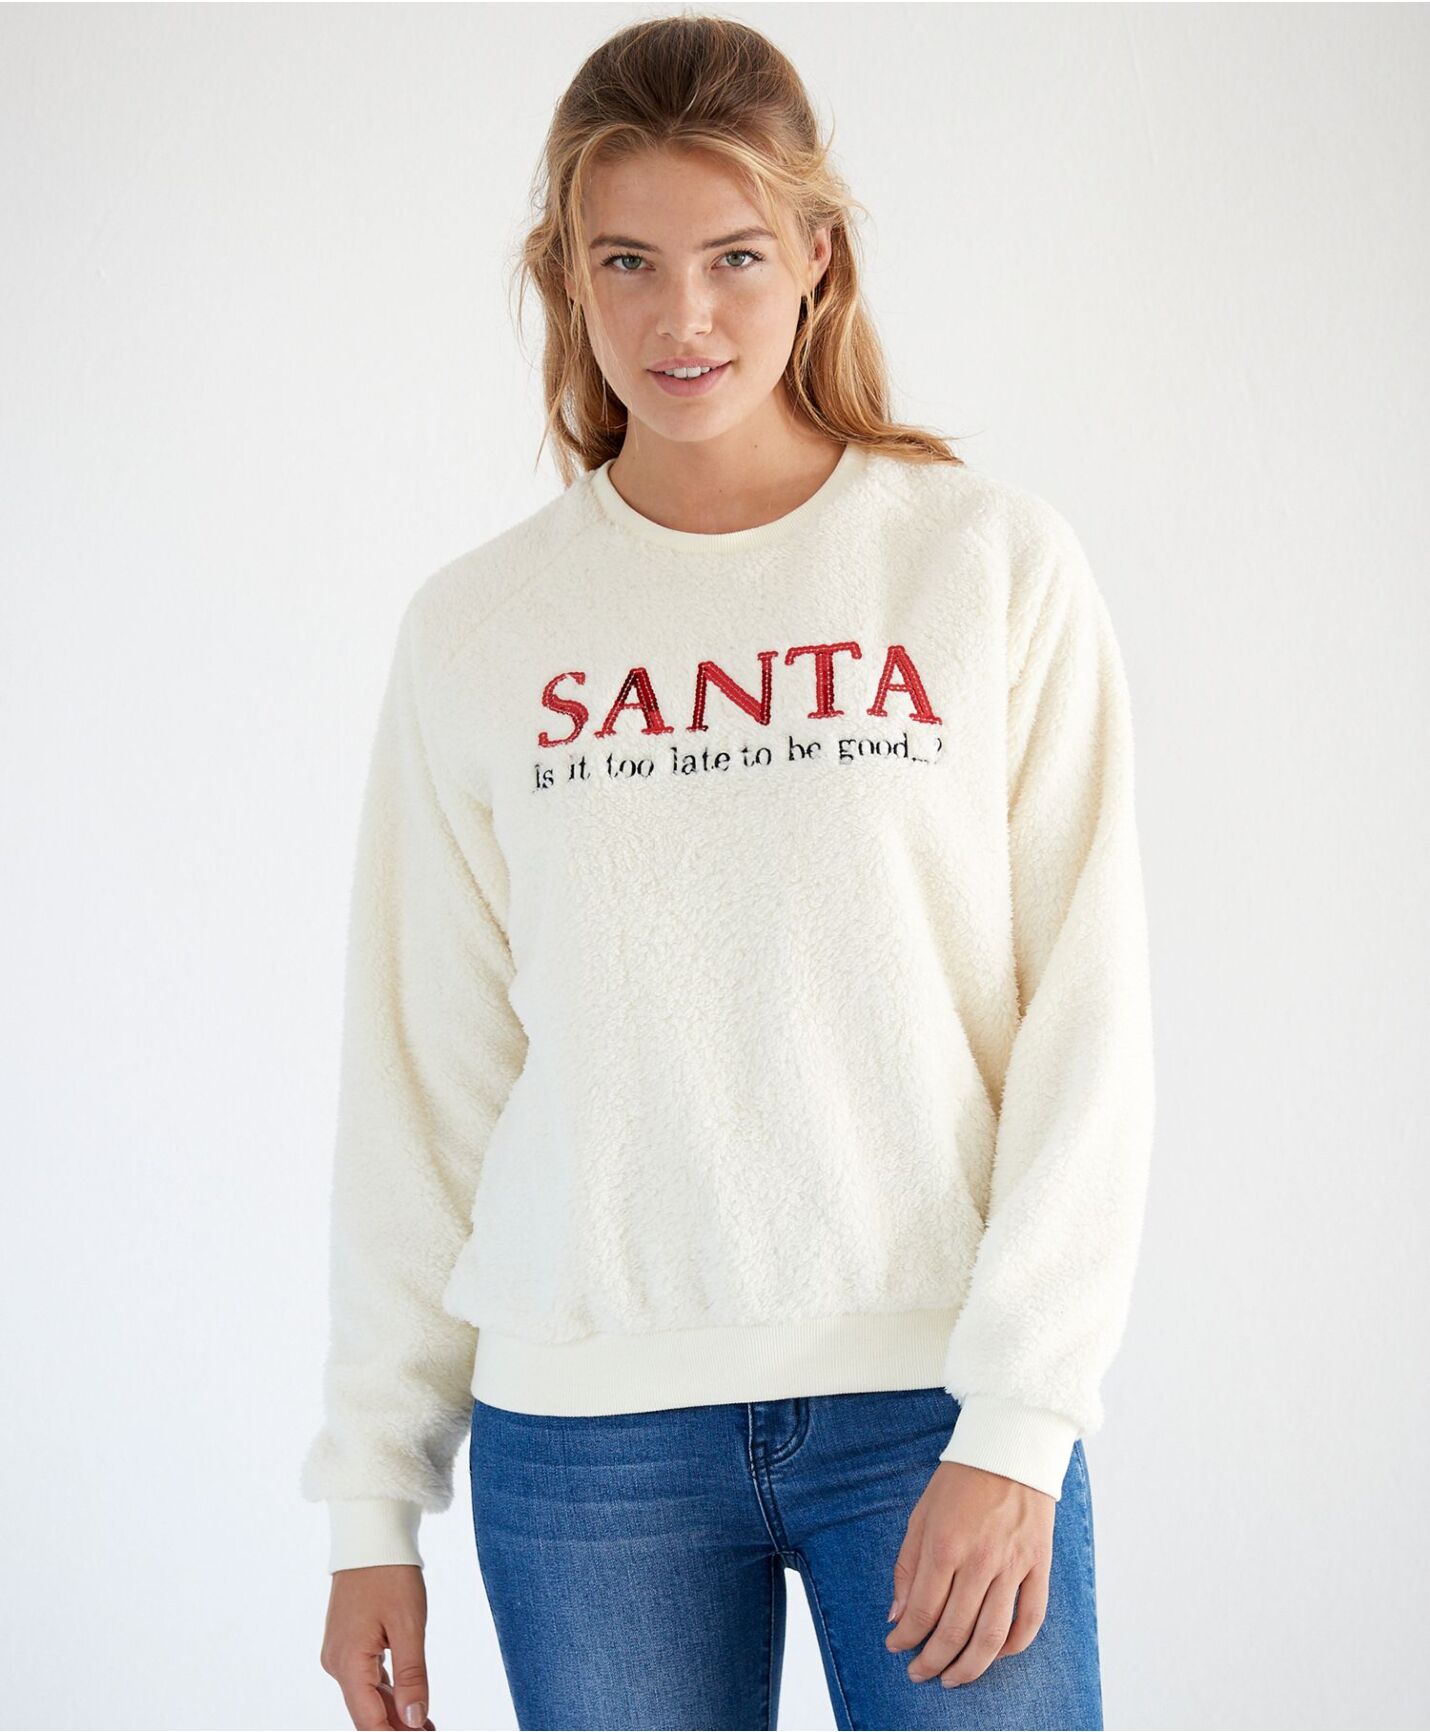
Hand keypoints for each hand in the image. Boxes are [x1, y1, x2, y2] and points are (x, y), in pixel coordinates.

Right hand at [320, 1564, 436, 1729]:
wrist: (371, 1536)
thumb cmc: (391, 1575)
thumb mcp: (409, 1626)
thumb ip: (412, 1676)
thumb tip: (415, 1721)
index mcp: (349, 1663)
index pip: (369, 1721)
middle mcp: (337, 1663)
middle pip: (367, 1712)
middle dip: (396, 1728)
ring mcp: (340, 1653)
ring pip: (367, 1697)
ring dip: (395, 1714)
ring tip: (426, 1726)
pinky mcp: (347, 1643)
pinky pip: (366, 1678)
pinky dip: (389, 1693)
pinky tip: (410, 1704)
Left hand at [884, 1460, 1053, 1687]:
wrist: (1010, 1448)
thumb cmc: (959, 1481)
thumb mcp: (921, 1515)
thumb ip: (908, 1567)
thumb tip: (897, 1616)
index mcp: (945, 1545)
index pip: (922, 1611)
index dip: (906, 1638)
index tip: (895, 1647)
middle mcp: (980, 1560)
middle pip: (955, 1631)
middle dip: (932, 1661)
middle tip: (919, 1673)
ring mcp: (1013, 1566)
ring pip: (992, 1637)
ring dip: (970, 1667)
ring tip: (953, 1679)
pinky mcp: (1040, 1566)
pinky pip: (1030, 1620)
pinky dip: (1013, 1647)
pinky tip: (994, 1655)